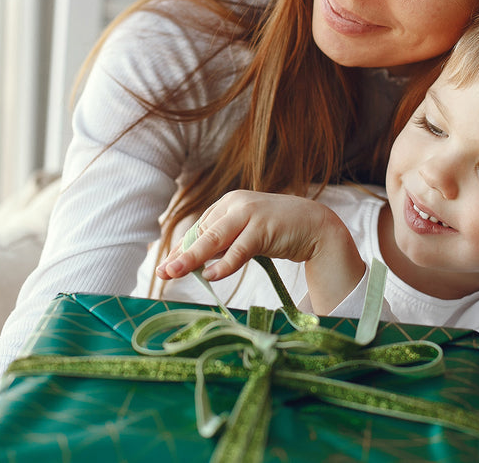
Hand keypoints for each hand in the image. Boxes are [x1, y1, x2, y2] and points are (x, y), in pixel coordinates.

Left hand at [156, 190, 364, 312]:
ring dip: (193, 258)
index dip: (183, 248)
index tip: (168, 266)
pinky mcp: (264, 227)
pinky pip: (240, 249)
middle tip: (163, 272)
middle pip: (202, 233)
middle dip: (181, 254)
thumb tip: (196, 263)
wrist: (315, 225)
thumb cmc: (278, 230)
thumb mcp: (246, 233)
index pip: (200, 228)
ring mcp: (250, 214)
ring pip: (215, 238)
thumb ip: (225, 242)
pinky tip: (211, 275)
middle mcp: (236, 204)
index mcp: (229, 203)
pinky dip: (225, 263)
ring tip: (175, 272)